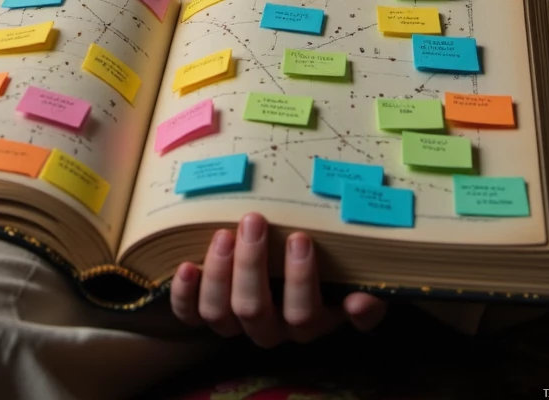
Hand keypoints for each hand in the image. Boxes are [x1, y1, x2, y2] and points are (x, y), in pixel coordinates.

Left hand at [170, 216, 385, 346]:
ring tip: (224, 233)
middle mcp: (270, 329)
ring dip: (220, 273)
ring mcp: (235, 323)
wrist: (286, 268)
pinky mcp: (205, 312)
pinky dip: (184, 294)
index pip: (304, 316)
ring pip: (220, 314)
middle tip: (254, 219)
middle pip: (255, 311)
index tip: (300, 237)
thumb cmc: (324, 267)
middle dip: (252, 264)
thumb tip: (361, 302)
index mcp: (307, 321)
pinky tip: (186, 266)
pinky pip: (189, 315)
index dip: (300, 281)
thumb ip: (364, 296)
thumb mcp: (350, 280)